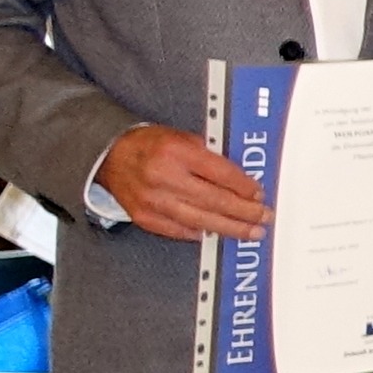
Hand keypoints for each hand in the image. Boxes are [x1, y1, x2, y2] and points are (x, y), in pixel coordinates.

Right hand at [98, 123, 269, 239]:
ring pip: (199, 220)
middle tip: (264, 218)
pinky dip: (198, 233)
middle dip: (244, 212)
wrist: (108, 153)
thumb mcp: (183, 138)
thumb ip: (210, 157)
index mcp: (176, 152)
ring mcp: (152, 200)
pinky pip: (177, 230)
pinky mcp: (143, 216)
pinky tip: (216, 234)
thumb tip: (241, 180)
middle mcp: (164, 177)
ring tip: (250, 233)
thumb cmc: (149, 144)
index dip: (244, 187)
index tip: (259, 194)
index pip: (220, 173)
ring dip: (229, 228)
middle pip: (214, 200)